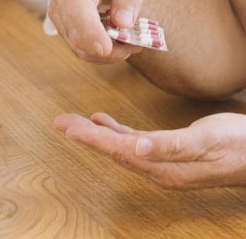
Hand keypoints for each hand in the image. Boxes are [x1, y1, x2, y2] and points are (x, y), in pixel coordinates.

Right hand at [48, 0, 156, 62]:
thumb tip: (122, 23)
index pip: (77, 3)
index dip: (88, 29)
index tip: (106, 49)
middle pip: (72, 28)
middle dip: (103, 47)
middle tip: (136, 46)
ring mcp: (60, 7)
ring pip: (75, 42)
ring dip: (104, 52)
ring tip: (132, 43)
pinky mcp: (63, 21)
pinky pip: (78, 45)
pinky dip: (99, 52)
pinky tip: (119, 44)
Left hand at [54, 111, 245, 188]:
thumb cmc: (238, 144)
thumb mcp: (206, 142)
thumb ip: (172, 147)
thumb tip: (138, 149)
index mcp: (163, 167)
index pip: (116, 151)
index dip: (90, 138)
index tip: (65, 127)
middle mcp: (159, 168)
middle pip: (113, 149)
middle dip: (85, 135)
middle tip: (60, 121)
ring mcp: (163, 162)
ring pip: (120, 146)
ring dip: (96, 133)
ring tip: (74, 121)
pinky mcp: (170, 152)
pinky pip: (135, 142)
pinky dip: (116, 131)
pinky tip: (104, 122)